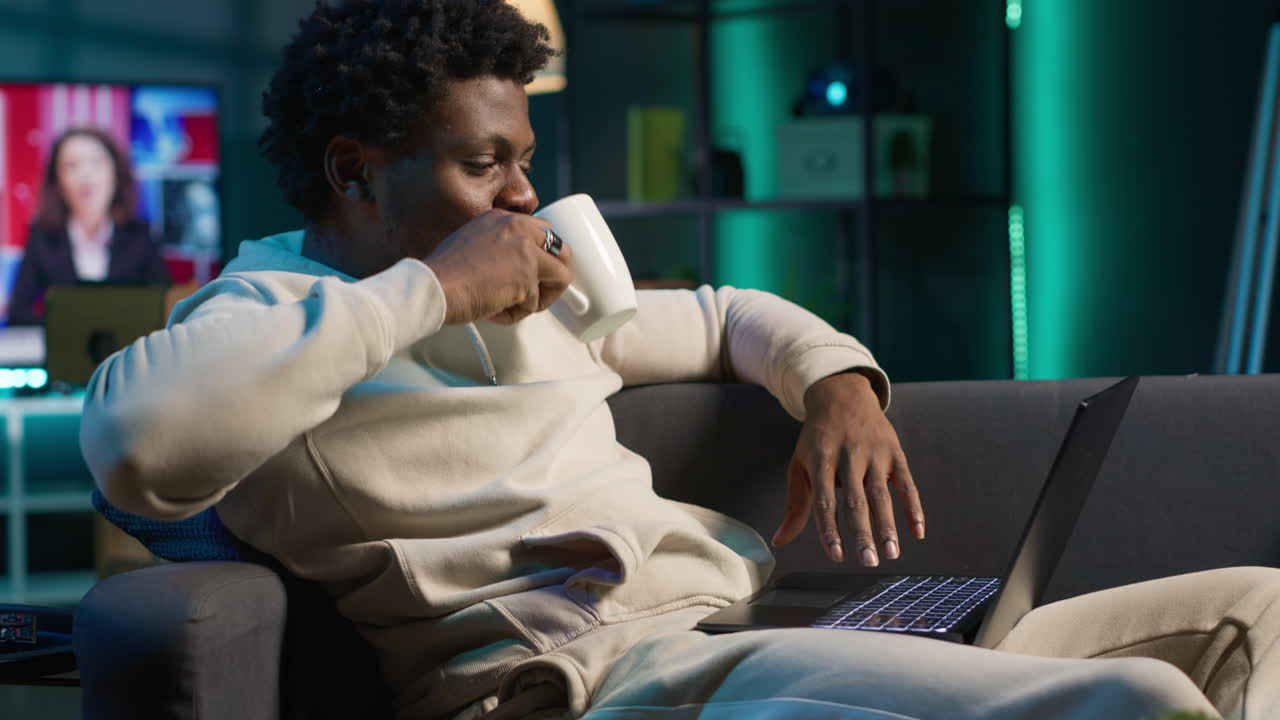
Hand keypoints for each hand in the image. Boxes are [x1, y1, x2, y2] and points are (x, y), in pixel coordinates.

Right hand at [424, 209, 573, 325]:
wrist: (434, 286)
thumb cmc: (443, 274)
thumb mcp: (471, 244)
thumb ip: (497, 248)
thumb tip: (513, 268)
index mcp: (502, 219)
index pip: (540, 232)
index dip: (542, 257)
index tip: (536, 272)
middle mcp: (517, 228)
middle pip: (562, 249)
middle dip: (556, 274)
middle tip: (542, 292)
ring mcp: (525, 251)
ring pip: (561, 276)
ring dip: (541, 298)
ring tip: (514, 307)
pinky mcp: (527, 276)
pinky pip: (535, 303)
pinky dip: (516, 314)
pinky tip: (494, 311)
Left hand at [772, 372, 924, 566]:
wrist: (842, 395)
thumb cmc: (818, 439)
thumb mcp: (800, 465)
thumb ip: (796, 505)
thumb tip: (780, 540)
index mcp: (821, 459)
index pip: (825, 501)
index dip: (830, 530)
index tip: (836, 556)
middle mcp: (848, 455)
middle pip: (856, 500)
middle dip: (863, 533)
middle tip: (869, 562)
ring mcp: (874, 452)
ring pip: (882, 494)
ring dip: (888, 525)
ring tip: (891, 554)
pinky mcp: (894, 451)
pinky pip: (907, 483)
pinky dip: (913, 507)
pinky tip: (917, 531)